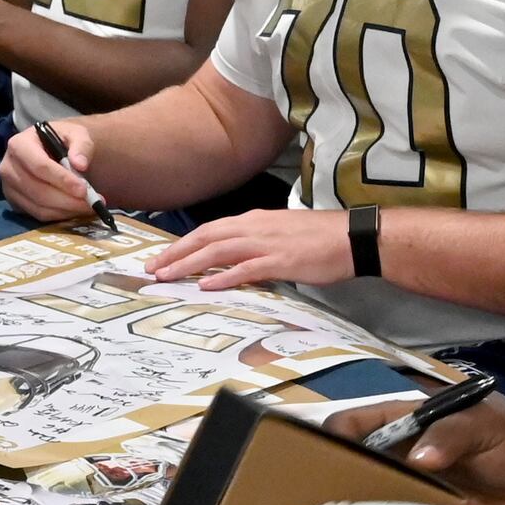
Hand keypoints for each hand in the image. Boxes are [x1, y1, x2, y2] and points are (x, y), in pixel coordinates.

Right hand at [0, 119, 98, 221]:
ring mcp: (9, 188)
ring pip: (38, 207)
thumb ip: (81, 145)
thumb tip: (80, 164)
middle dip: (67, 199)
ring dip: (66, 210)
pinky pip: (38, 215)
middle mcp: (8, 168)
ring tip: (88, 206)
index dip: (61, 180)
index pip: (39, 166)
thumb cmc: (61, 140)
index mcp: (19, 144)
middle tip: (92, 202)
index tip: (84, 190)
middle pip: (38, 190)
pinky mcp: (16, 203)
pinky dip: (60, 215)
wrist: (49, 148)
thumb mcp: (75, 133)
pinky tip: (75, 209)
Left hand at [145, 206, 352, 291]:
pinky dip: (224, 276)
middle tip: (151, 269)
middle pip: (206, 237)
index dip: (184, 244)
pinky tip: (206, 284)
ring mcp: (267, 243)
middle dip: (176, 253)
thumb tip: (237, 260)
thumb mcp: (281, 235)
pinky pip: (246, 268)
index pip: (210, 230)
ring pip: (218, 251)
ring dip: (189, 264)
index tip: (163, 258)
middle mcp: (255, 227)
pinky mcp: (281, 261)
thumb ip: (257, 245)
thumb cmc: (321, 238)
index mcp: (254, 220)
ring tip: (167, 277)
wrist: (353, 237)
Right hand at [325, 391, 504, 504]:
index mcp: (403, 425)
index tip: (322, 461)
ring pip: (370, 503)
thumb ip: (453, 434)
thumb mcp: (483, 424)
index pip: (353, 424)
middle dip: (333, 485)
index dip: (332, 437)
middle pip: (351, 468)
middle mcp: (397, 458)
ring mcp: (410, 491)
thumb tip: (418, 457)